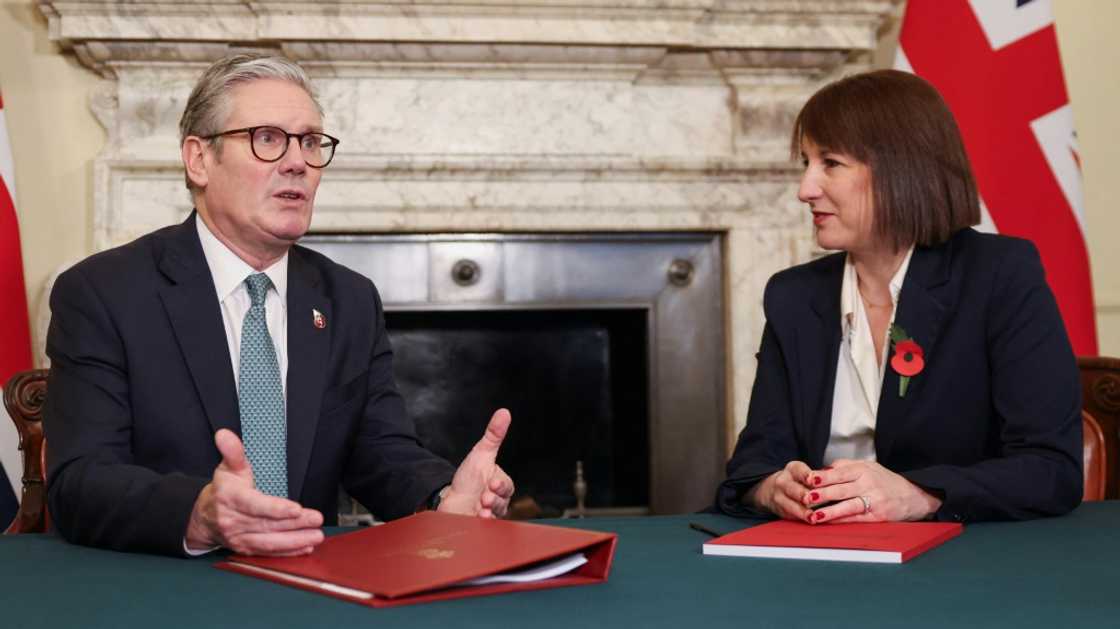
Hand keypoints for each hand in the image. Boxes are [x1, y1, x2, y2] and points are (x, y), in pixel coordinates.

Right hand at [184, 429, 324, 555]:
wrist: (204, 517)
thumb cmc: (223, 489)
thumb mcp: (228, 467)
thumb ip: (232, 451)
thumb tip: (224, 434)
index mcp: (231, 498)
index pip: (255, 505)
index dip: (276, 509)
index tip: (297, 509)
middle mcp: (233, 521)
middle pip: (268, 524)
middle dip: (295, 524)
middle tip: (317, 519)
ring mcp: (239, 538)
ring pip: (269, 542)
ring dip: (295, 541)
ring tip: (317, 536)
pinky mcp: (245, 549)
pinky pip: (267, 553)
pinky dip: (287, 552)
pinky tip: (305, 548)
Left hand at [438, 408, 515, 517]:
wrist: (450, 502)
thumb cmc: (467, 479)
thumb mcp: (481, 454)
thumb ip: (494, 435)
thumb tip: (504, 412)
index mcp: (499, 484)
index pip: (507, 486)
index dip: (501, 485)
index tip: (492, 483)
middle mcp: (497, 501)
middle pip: (503, 502)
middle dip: (495, 500)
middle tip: (485, 498)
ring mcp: (490, 515)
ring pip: (496, 516)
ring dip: (489, 512)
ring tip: (480, 509)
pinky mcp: (481, 528)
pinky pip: (487, 529)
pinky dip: (483, 525)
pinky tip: (477, 520)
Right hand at [746, 461, 814, 522]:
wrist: (772, 488)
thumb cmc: (798, 479)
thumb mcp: (804, 472)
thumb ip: (820, 476)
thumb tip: (838, 476)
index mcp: (792, 469)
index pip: (798, 470)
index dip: (806, 474)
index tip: (813, 479)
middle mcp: (783, 482)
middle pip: (791, 488)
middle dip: (801, 493)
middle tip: (810, 498)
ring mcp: (779, 497)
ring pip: (788, 505)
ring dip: (801, 511)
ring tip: (812, 517)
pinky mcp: (780, 511)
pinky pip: (790, 515)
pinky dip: (802, 519)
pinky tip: (812, 521)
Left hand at [803, 459, 941, 522]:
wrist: (914, 495)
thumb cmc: (885, 481)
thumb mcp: (868, 466)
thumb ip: (845, 466)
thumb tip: (823, 470)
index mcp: (863, 469)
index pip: (838, 472)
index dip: (822, 477)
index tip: (807, 479)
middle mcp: (868, 484)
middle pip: (840, 489)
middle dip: (821, 494)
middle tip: (804, 498)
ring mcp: (874, 501)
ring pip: (847, 505)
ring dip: (829, 511)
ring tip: (814, 515)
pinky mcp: (878, 516)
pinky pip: (856, 518)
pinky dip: (841, 520)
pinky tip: (829, 522)